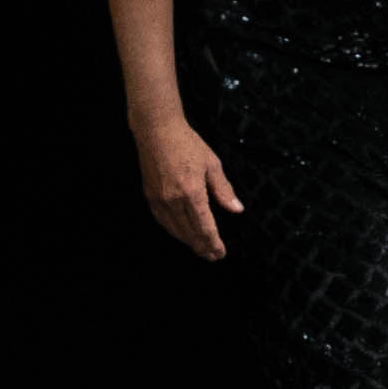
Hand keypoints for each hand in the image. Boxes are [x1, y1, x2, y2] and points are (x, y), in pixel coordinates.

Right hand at [137, 117, 243, 260]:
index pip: (205, 228)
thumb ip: (224, 190)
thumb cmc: (188, 144)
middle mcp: (173, 200)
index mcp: (192, 193)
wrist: (157, 131)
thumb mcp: (212, 165)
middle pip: (189, 233)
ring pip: (175, 230)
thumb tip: (237, 210)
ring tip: (200, 249)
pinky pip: (162, 221)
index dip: (213, 243)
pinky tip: (181, 234)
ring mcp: (159, 200)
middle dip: (202, 247)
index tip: (221, 253)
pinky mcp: (150, 196)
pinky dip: (174, 231)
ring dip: (188, 242)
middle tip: (212, 257)